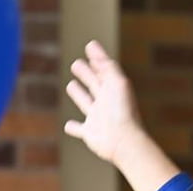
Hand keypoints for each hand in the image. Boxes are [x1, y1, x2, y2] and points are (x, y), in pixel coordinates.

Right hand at [64, 40, 143, 165]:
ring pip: (85, 102)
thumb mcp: (117, 83)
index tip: (90, 46)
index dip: (97, 58)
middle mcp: (105, 102)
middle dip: (86, 73)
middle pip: (93, 84)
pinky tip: (68, 126)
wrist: (124, 141)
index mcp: (113, 89)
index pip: (103, 69)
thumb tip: (93, 47)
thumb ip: (107, 66)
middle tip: (76, 64)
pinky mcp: (90, 133)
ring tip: (71, 85)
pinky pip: (79, 129)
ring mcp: (97, 118)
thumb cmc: (123, 111)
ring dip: (78, 94)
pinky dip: (73, 127)